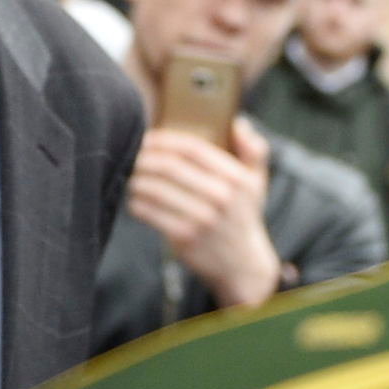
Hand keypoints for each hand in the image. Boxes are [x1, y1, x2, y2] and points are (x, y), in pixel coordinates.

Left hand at [129, 121, 281, 309]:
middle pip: (169, 167)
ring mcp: (201, 219)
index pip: (193, 148)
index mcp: (236, 178)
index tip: (149, 137)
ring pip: (155, 189)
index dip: (165, 139)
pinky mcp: (184, 238)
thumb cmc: (243, 215)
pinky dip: (136, 202)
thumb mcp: (257, 182)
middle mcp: (220, 197)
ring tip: (130, 174)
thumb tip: (239, 123)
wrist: (242, 264)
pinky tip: (134, 198)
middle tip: (132, 153)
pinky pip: (149, 212)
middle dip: (145, 157)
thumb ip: (253, 149)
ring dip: (136, 178)